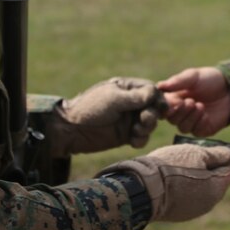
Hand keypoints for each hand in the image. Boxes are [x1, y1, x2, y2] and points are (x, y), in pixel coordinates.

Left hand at [46, 77, 166, 156]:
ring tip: (136, 130)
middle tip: (143, 119)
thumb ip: (135, 97)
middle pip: (154, 107)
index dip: (157, 98)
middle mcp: (130, 103)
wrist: (72, 130)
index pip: (151, 90)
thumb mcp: (114, 99)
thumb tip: (156, 93)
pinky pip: (142, 138)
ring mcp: (128, 120)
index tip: (157, 106)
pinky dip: (141, 139)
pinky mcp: (125, 135)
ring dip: (147, 127)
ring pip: (150, 123)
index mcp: (127, 88)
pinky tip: (132, 140)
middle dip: (152, 114)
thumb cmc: (91, 108)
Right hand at [101, 144, 229, 221]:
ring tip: (177, 166)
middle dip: (207, 167)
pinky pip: (188, 197)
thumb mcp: (197, 153)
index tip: (205, 149)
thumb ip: (217, 154)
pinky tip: (171, 179)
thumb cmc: (172, 166)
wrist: (143, 187)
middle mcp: (209, 204)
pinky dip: (184, 188)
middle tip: (190, 156)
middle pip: (215, 180)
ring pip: (201, 189)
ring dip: (195, 177)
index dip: (220, 157)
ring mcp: (194, 211)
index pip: (229, 169)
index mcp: (217, 188)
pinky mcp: (179, 214)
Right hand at [157, 67, 229, 136]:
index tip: (174, 100)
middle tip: (190, 101)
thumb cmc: (209, 80)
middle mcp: (180, 112)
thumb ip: (177, 81)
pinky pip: (195, 131)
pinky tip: (205, 114)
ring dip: (190, 117)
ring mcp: (191, 122)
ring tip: (200, 105)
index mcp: (174, 98)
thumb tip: (159, 86)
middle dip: (179, 111)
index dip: (166, 106)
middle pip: (171, 119)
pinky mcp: (202, 129)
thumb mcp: (193, 76)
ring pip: (182, 127)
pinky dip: (199, 122)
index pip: (162, 107)